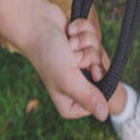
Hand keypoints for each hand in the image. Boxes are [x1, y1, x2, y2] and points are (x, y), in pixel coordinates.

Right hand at [25, 4, 109, 120]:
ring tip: (69, 43)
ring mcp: (76, 63)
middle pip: (102, 73)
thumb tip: (104, 116)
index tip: (89, 73)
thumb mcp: (70, 80)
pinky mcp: (79, 44)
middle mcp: (74, 84)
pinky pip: (94, 36)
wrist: (36, 23)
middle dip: (91, 58)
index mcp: (69, 101)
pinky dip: (82, 31)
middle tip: (75, 57)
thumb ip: (87, 97)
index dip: (98, 82)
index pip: (100, 100)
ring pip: (98, 51)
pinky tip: (68, 32)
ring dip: (85, 42)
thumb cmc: (49, 55)